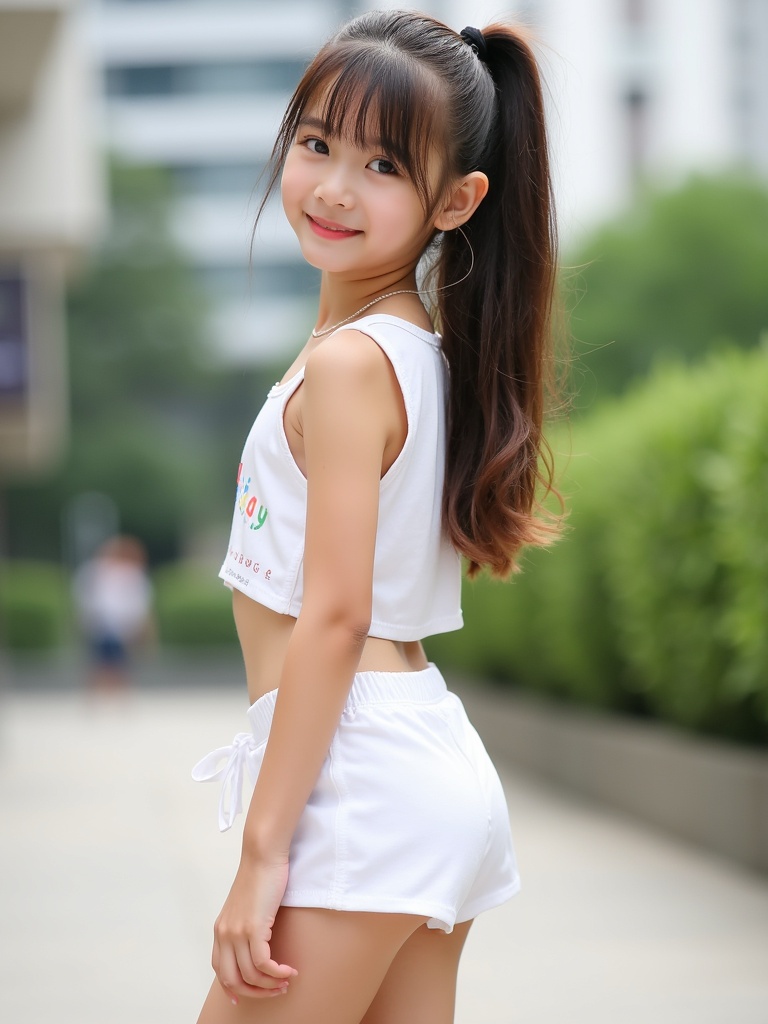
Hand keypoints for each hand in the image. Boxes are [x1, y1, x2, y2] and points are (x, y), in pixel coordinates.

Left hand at [212, 855, 297, 1003]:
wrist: (263, 855)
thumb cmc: (260, 876)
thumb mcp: (245, 906)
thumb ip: (244, 926)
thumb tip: (256, 946)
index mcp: (221, 930)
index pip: (220, 970)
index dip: (232, 988)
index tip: (244, 997)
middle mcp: (224, 934)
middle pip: (233, 980)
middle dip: (255, 992)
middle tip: (274, 991)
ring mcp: (237, 932)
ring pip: (251, 975)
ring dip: (271, 984)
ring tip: (286, 980)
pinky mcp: (254, 927)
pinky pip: (264, 964)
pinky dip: (277, 972)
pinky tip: (289, 970)